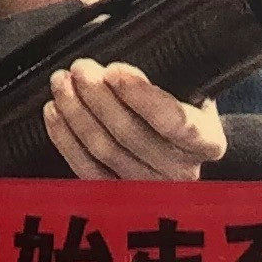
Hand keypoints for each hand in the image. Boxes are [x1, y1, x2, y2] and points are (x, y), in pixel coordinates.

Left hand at [43, 59, 225, 180]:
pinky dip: (65, 138)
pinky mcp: (118, 197)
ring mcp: (149, 189)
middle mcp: (181, 172)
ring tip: (62, 83)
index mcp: (206, 141)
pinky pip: (85, 169)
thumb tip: (113, 63)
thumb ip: (161, 77)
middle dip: (97, 95)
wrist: (182, 150)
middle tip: (80, 68)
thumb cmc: (180, 111)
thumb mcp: (188, 89)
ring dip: (76, 112)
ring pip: (104, 150)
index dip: (139, 94)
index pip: (173, 119)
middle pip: (130, 133)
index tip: (114, 69)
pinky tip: (54, 112)